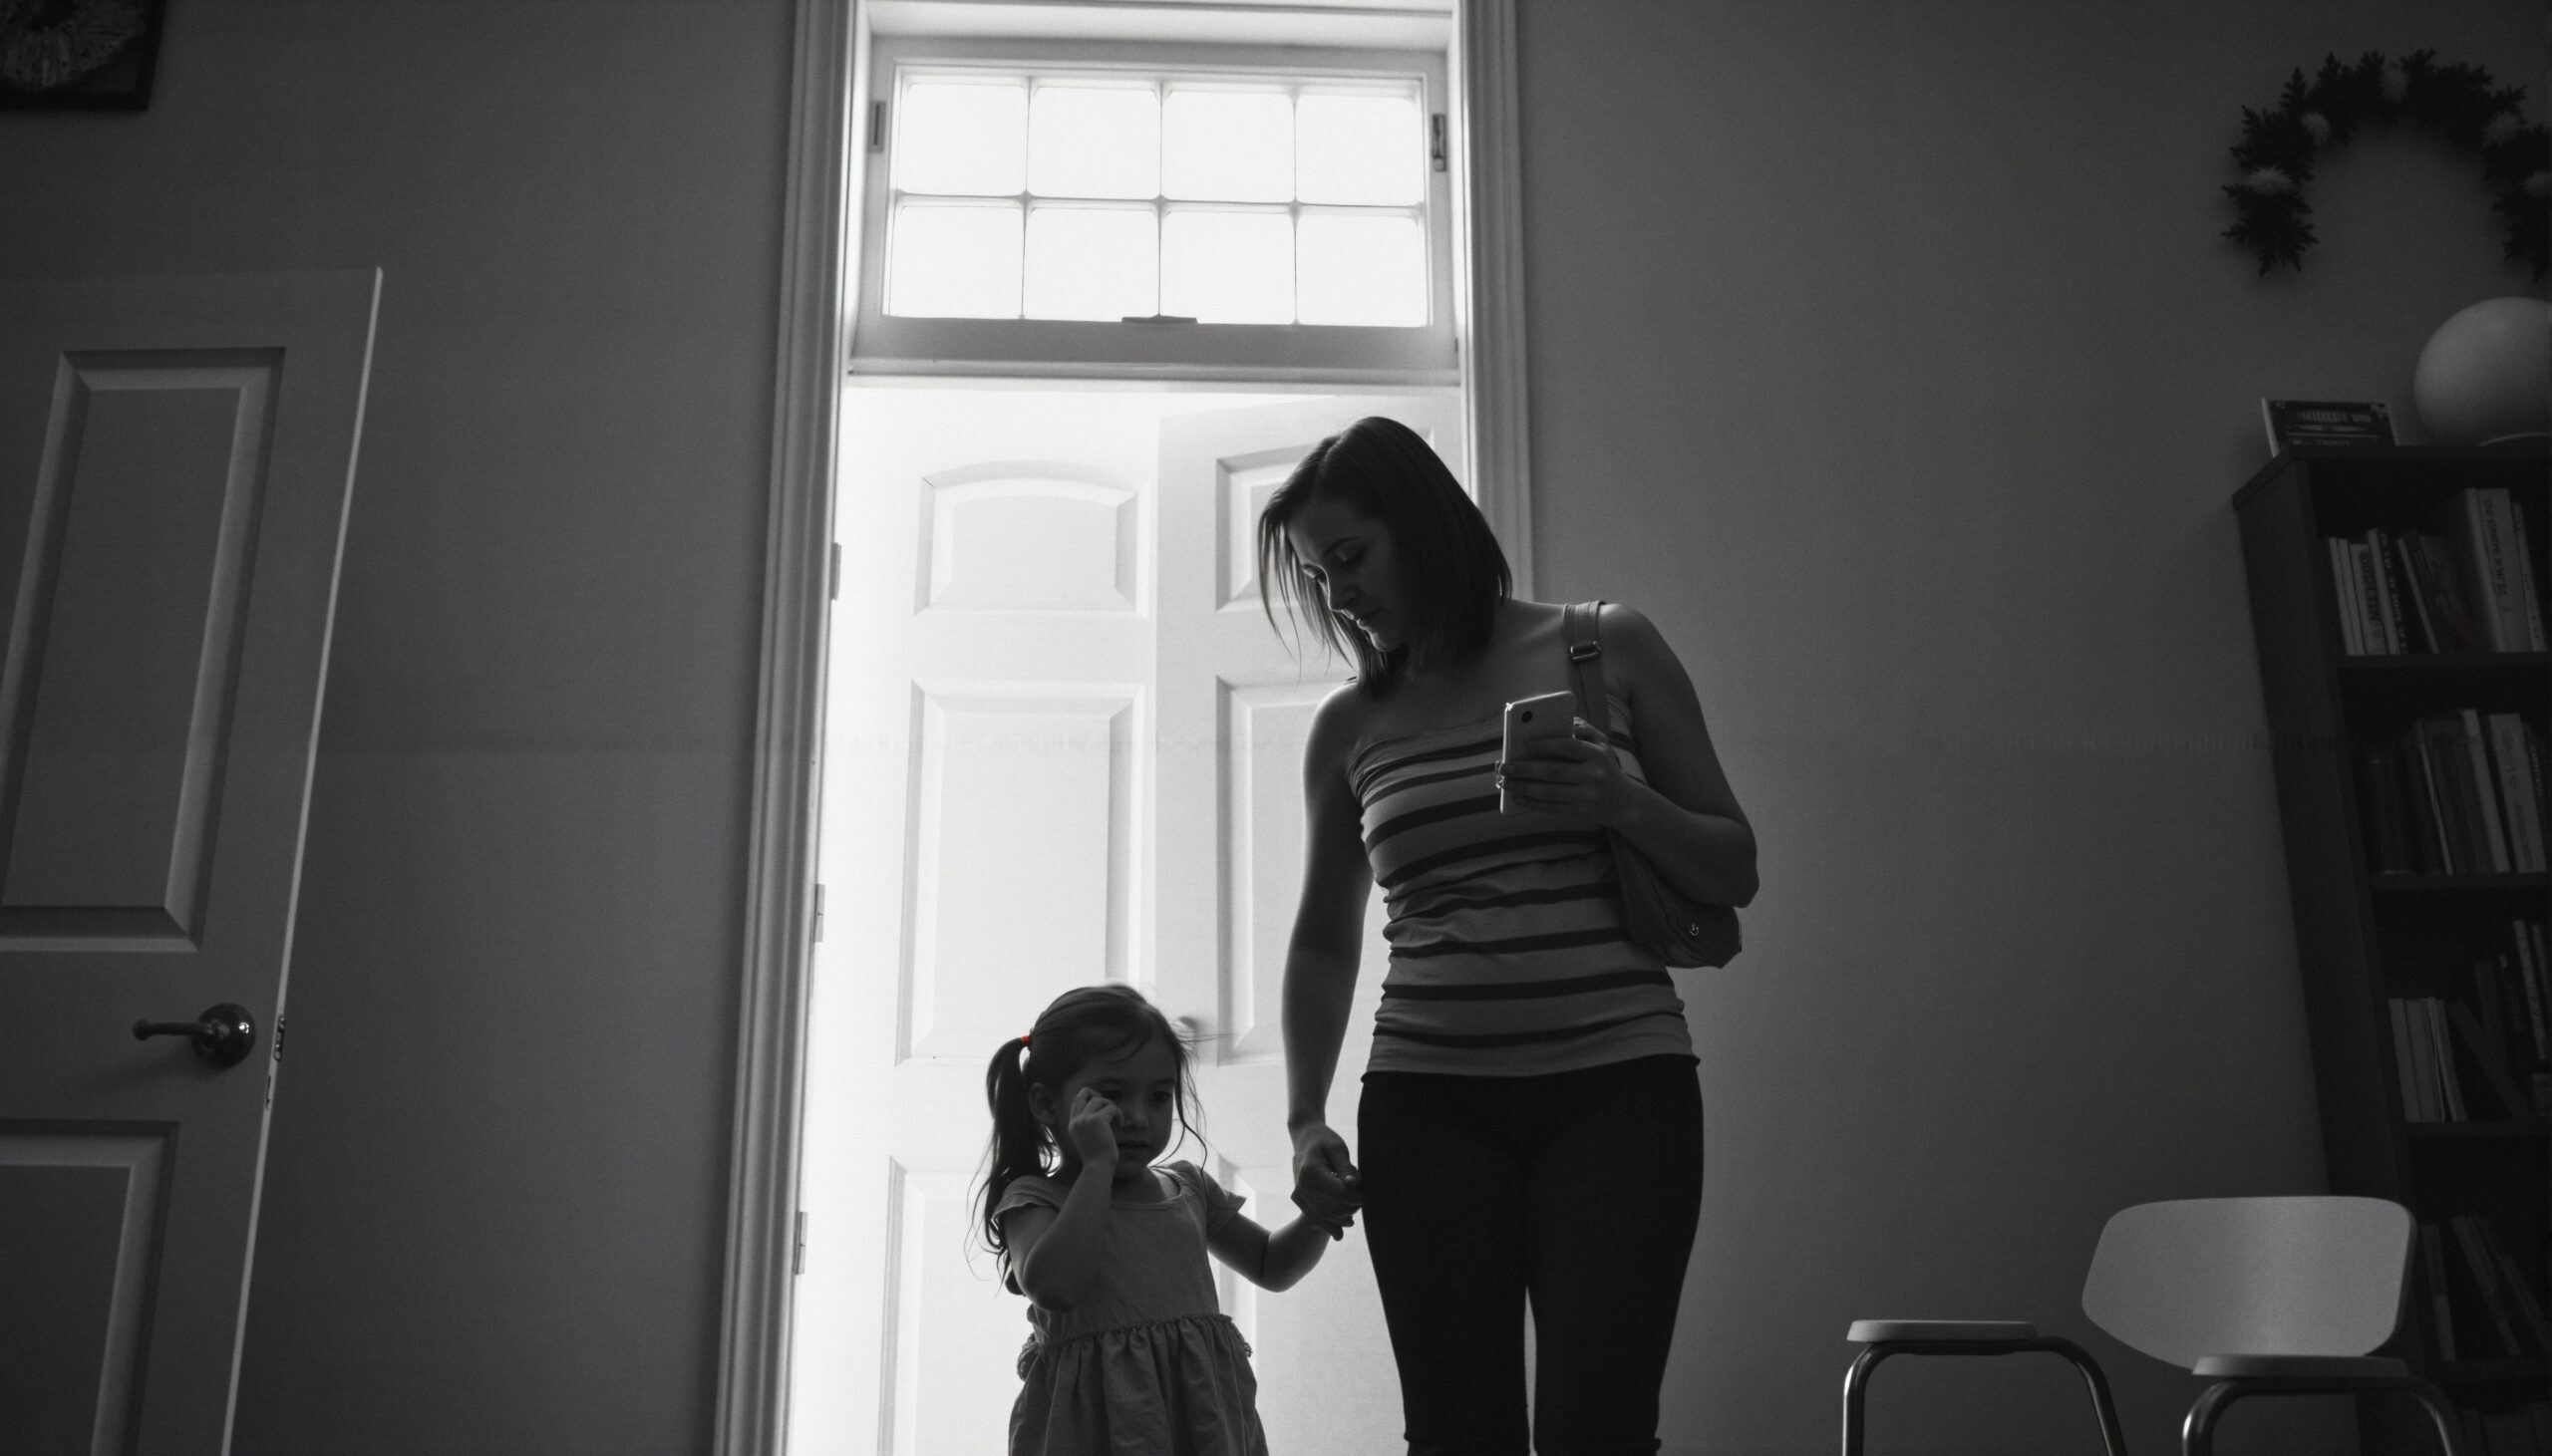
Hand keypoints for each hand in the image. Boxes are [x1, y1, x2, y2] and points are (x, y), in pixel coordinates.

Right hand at [1065, 1087, 1121, 1167]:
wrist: (1098, 1167)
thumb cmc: (1097, 1158)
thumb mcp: (1089, 1139)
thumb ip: (1089, 1125)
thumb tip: (1102, 1111)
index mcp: (1073, 1125)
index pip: (1076, 1101)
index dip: (1088, 1097)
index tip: (1101, 1105)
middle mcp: (1077, 1120)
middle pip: (1084, 1093)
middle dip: (1097, 1094)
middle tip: (1108, 1106)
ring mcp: (1085, 1119)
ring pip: (1099, 1099)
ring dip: (1112, 1107)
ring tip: (1117, 1122)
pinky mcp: (1097, 1120)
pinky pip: (1112, 1108)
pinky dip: (1119, 1115)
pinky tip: (1120, 1126)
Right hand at [1290, 1122, 1362, 1239]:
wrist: (1305, 1140)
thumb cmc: (1324, 1141)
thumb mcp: (1338, 1147)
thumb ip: (1346, 1167)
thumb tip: (1354, 1185)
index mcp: (1312, 1172)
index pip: (1340, 1194)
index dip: (1356, 1197)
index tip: (1363, 1194)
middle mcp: (1303, 1186)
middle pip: (1332, 1209)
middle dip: (1351, 1209)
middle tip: (1360, 1201)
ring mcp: (1299, 1194)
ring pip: (1324, 1217)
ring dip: (1342, 1219)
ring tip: (1353, 1212)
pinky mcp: (1298, 1199)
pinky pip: (1314, 1218)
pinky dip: (1328, 1226)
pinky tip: (1340, 1233)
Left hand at [1495, 717, 1628, 823]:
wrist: (1623, 802)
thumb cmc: (1605, 767)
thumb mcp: (1603, 745)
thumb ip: (1584, 730)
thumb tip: (1562, 723)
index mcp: (1597, 755)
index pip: (1568, 746)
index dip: (1545, 745)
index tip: (1523, 744)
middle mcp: (1593, 776)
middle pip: (1553, 771)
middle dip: (1525, 769)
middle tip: (1504, 766)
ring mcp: (1586, 797)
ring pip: (1549, 792)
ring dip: (1523, 787)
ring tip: (1506, 782)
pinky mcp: (1579, 812)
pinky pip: (1551, 808)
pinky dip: (1532, 803)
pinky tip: (1518, 797)